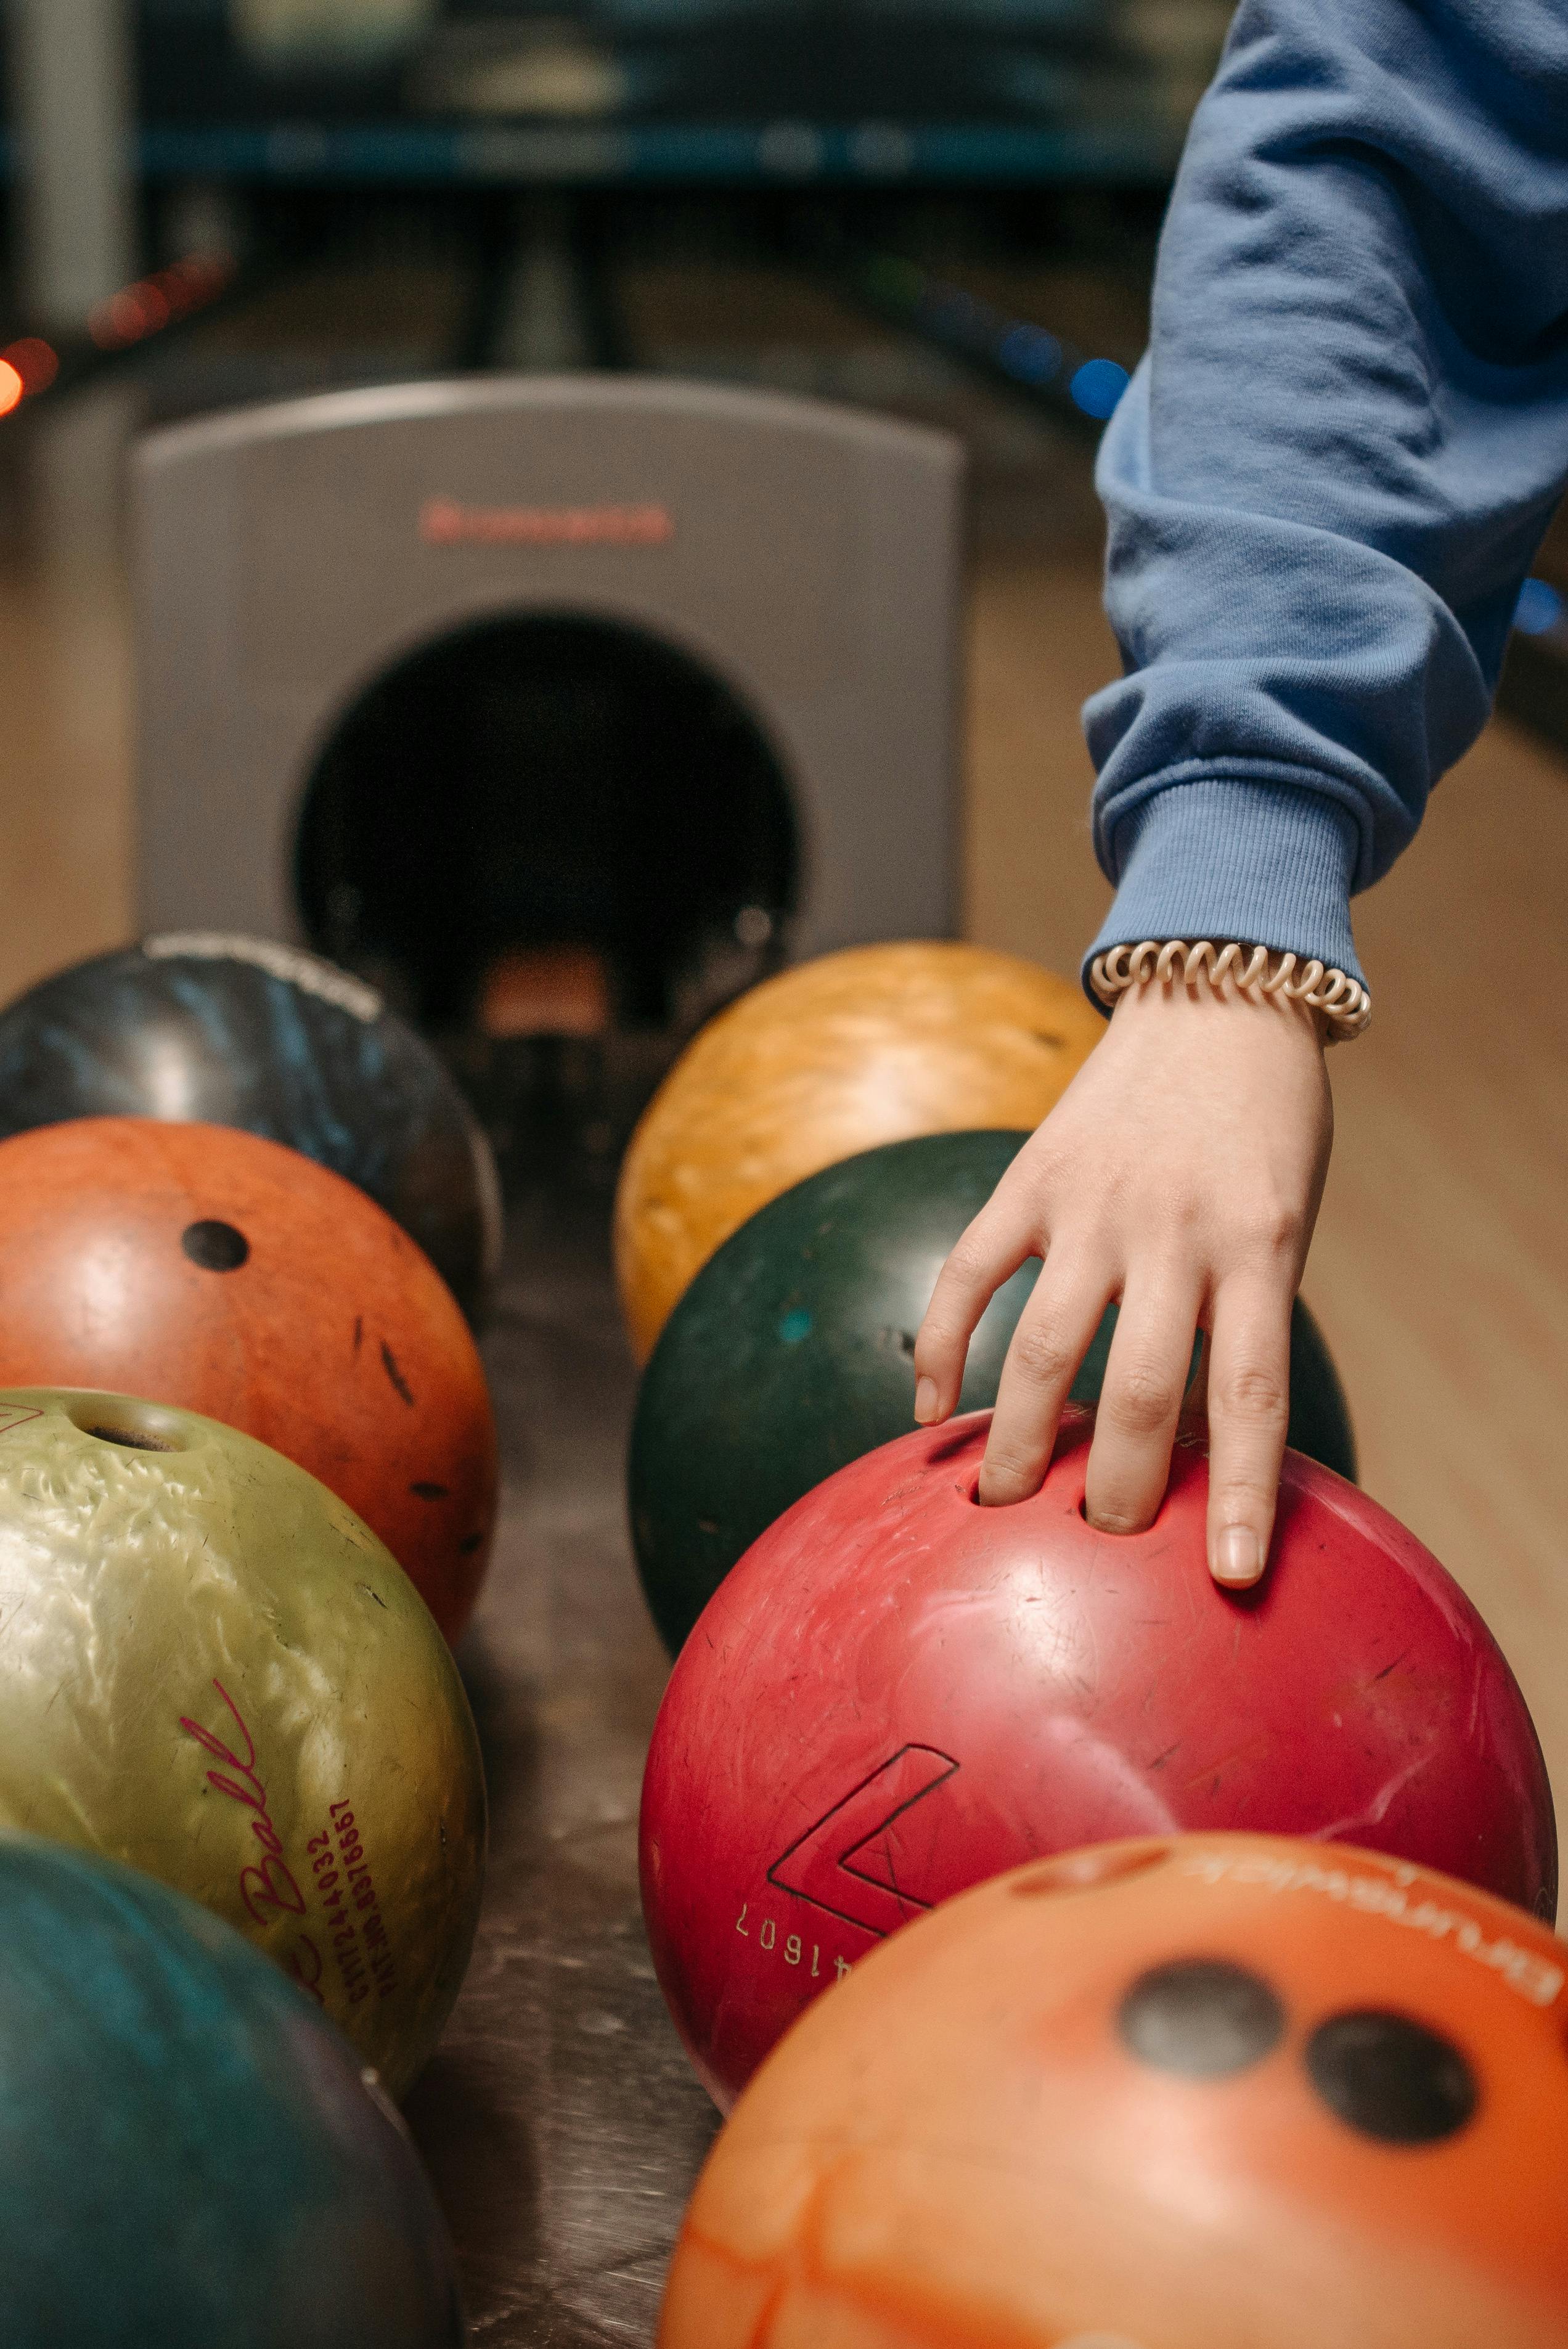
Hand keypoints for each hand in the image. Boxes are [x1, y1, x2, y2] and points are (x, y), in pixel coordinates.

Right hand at [912, 975, 1333, 1586]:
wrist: (1218, 991)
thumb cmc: (1266, 1126)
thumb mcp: (1285, 1219)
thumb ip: (1241, 1312)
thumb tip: (1181, 1442)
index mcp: (1261, 1243)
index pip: (1250, 1394)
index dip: (1239, 1492)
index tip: (1229, 1575)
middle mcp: (1175, 1229)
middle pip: (1135, 1393)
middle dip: (1115, 1492)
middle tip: (1102, 1544)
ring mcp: (1094, 1202)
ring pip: (1041, 1352)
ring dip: (1018, 1444)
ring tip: (1004, 1505)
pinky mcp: (1031, 1176)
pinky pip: (969, 1274)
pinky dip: (938, 1345)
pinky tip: (926, 1408)